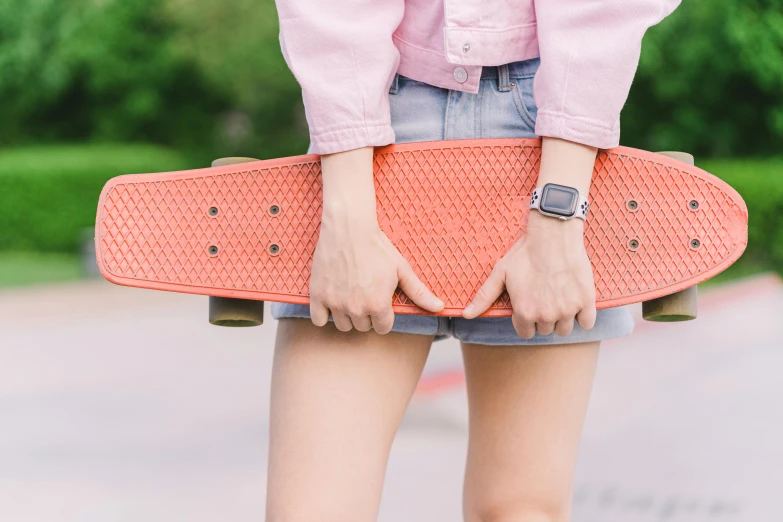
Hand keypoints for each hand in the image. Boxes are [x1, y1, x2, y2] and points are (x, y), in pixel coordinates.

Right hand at [309, 147, 443, 333]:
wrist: (349, 227)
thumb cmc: (378, 247)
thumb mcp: (401, 269)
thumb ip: (419, 292)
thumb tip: (441, 308)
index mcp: (378, 304)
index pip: (383, 328)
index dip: (384, 316)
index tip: (381, 301)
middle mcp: (356, 308)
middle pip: (363, 328)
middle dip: (366, 315)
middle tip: (365, 294)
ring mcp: (335, 303)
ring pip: (343, 326)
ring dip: (347, 316)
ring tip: (350, 297)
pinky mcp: (317, 295)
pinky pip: (318, 320)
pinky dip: (324, 314)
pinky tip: (333, 301)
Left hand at [462, 212, 596, 337]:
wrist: (554, 235)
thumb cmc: (524, 253)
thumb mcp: (500, 273)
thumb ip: (484, 296)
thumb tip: (466, 315)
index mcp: (524, 312)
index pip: (526, 332)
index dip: (526, 320)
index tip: (530, 305)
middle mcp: (545, 315)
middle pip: (545, 330)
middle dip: (543, 317)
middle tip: (544, 296)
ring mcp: (567, 310)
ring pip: (565, 329)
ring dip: (562, 318)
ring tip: (559, 297)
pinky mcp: (586, 302)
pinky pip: (587, 322)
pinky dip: (582, 315)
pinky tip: (575, 300)